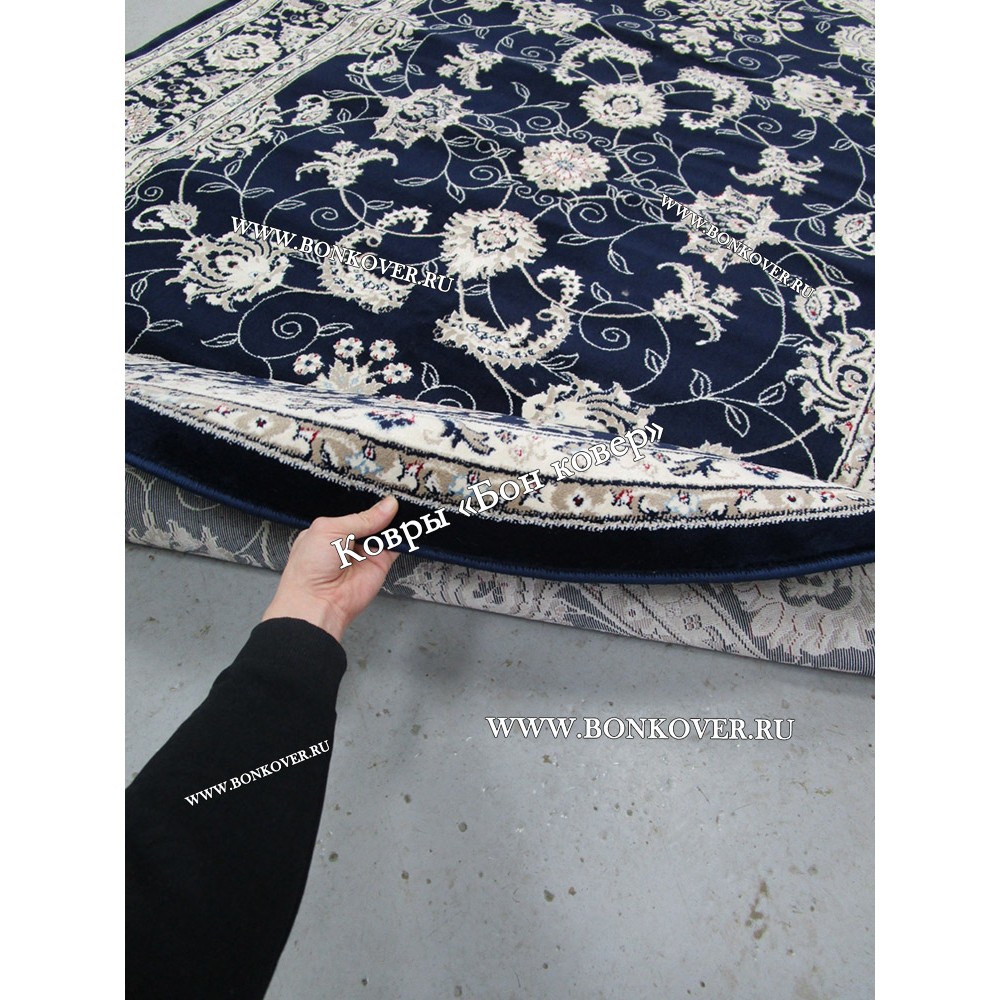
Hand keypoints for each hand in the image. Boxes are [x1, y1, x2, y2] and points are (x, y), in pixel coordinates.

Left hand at [262, 496, 399, 641]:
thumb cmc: (310, 567)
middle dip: (384, 507)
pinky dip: (405, 535)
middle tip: (398, 492)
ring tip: (406, 504)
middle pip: (372, 517)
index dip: (368, 498)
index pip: (353, 508)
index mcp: (330, 527)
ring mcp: (366, 550)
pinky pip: (396, 545)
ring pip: (386, 529)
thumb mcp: (331, 530)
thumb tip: (388, 505)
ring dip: (396, 520)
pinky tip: (409, 522)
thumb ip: (362, 518)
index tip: (383, 487)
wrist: (319, 602)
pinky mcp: (381, 562)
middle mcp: (349, 539)